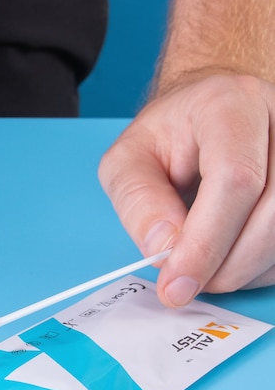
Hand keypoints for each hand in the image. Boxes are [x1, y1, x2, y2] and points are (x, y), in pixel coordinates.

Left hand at [99, 73, 274, 306]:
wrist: (205, 116)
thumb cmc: (168, 136)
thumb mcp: (128, 160)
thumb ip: (138, 200)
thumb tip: (164, 248)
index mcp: (228, 105)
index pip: (235, 178)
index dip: (206, 240)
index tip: (177, 281)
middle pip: (274, 209)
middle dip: (227, 263)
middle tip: (187, 284)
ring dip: (246, 268)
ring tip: (205, 270)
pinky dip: (262, 265)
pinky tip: (231, 260)